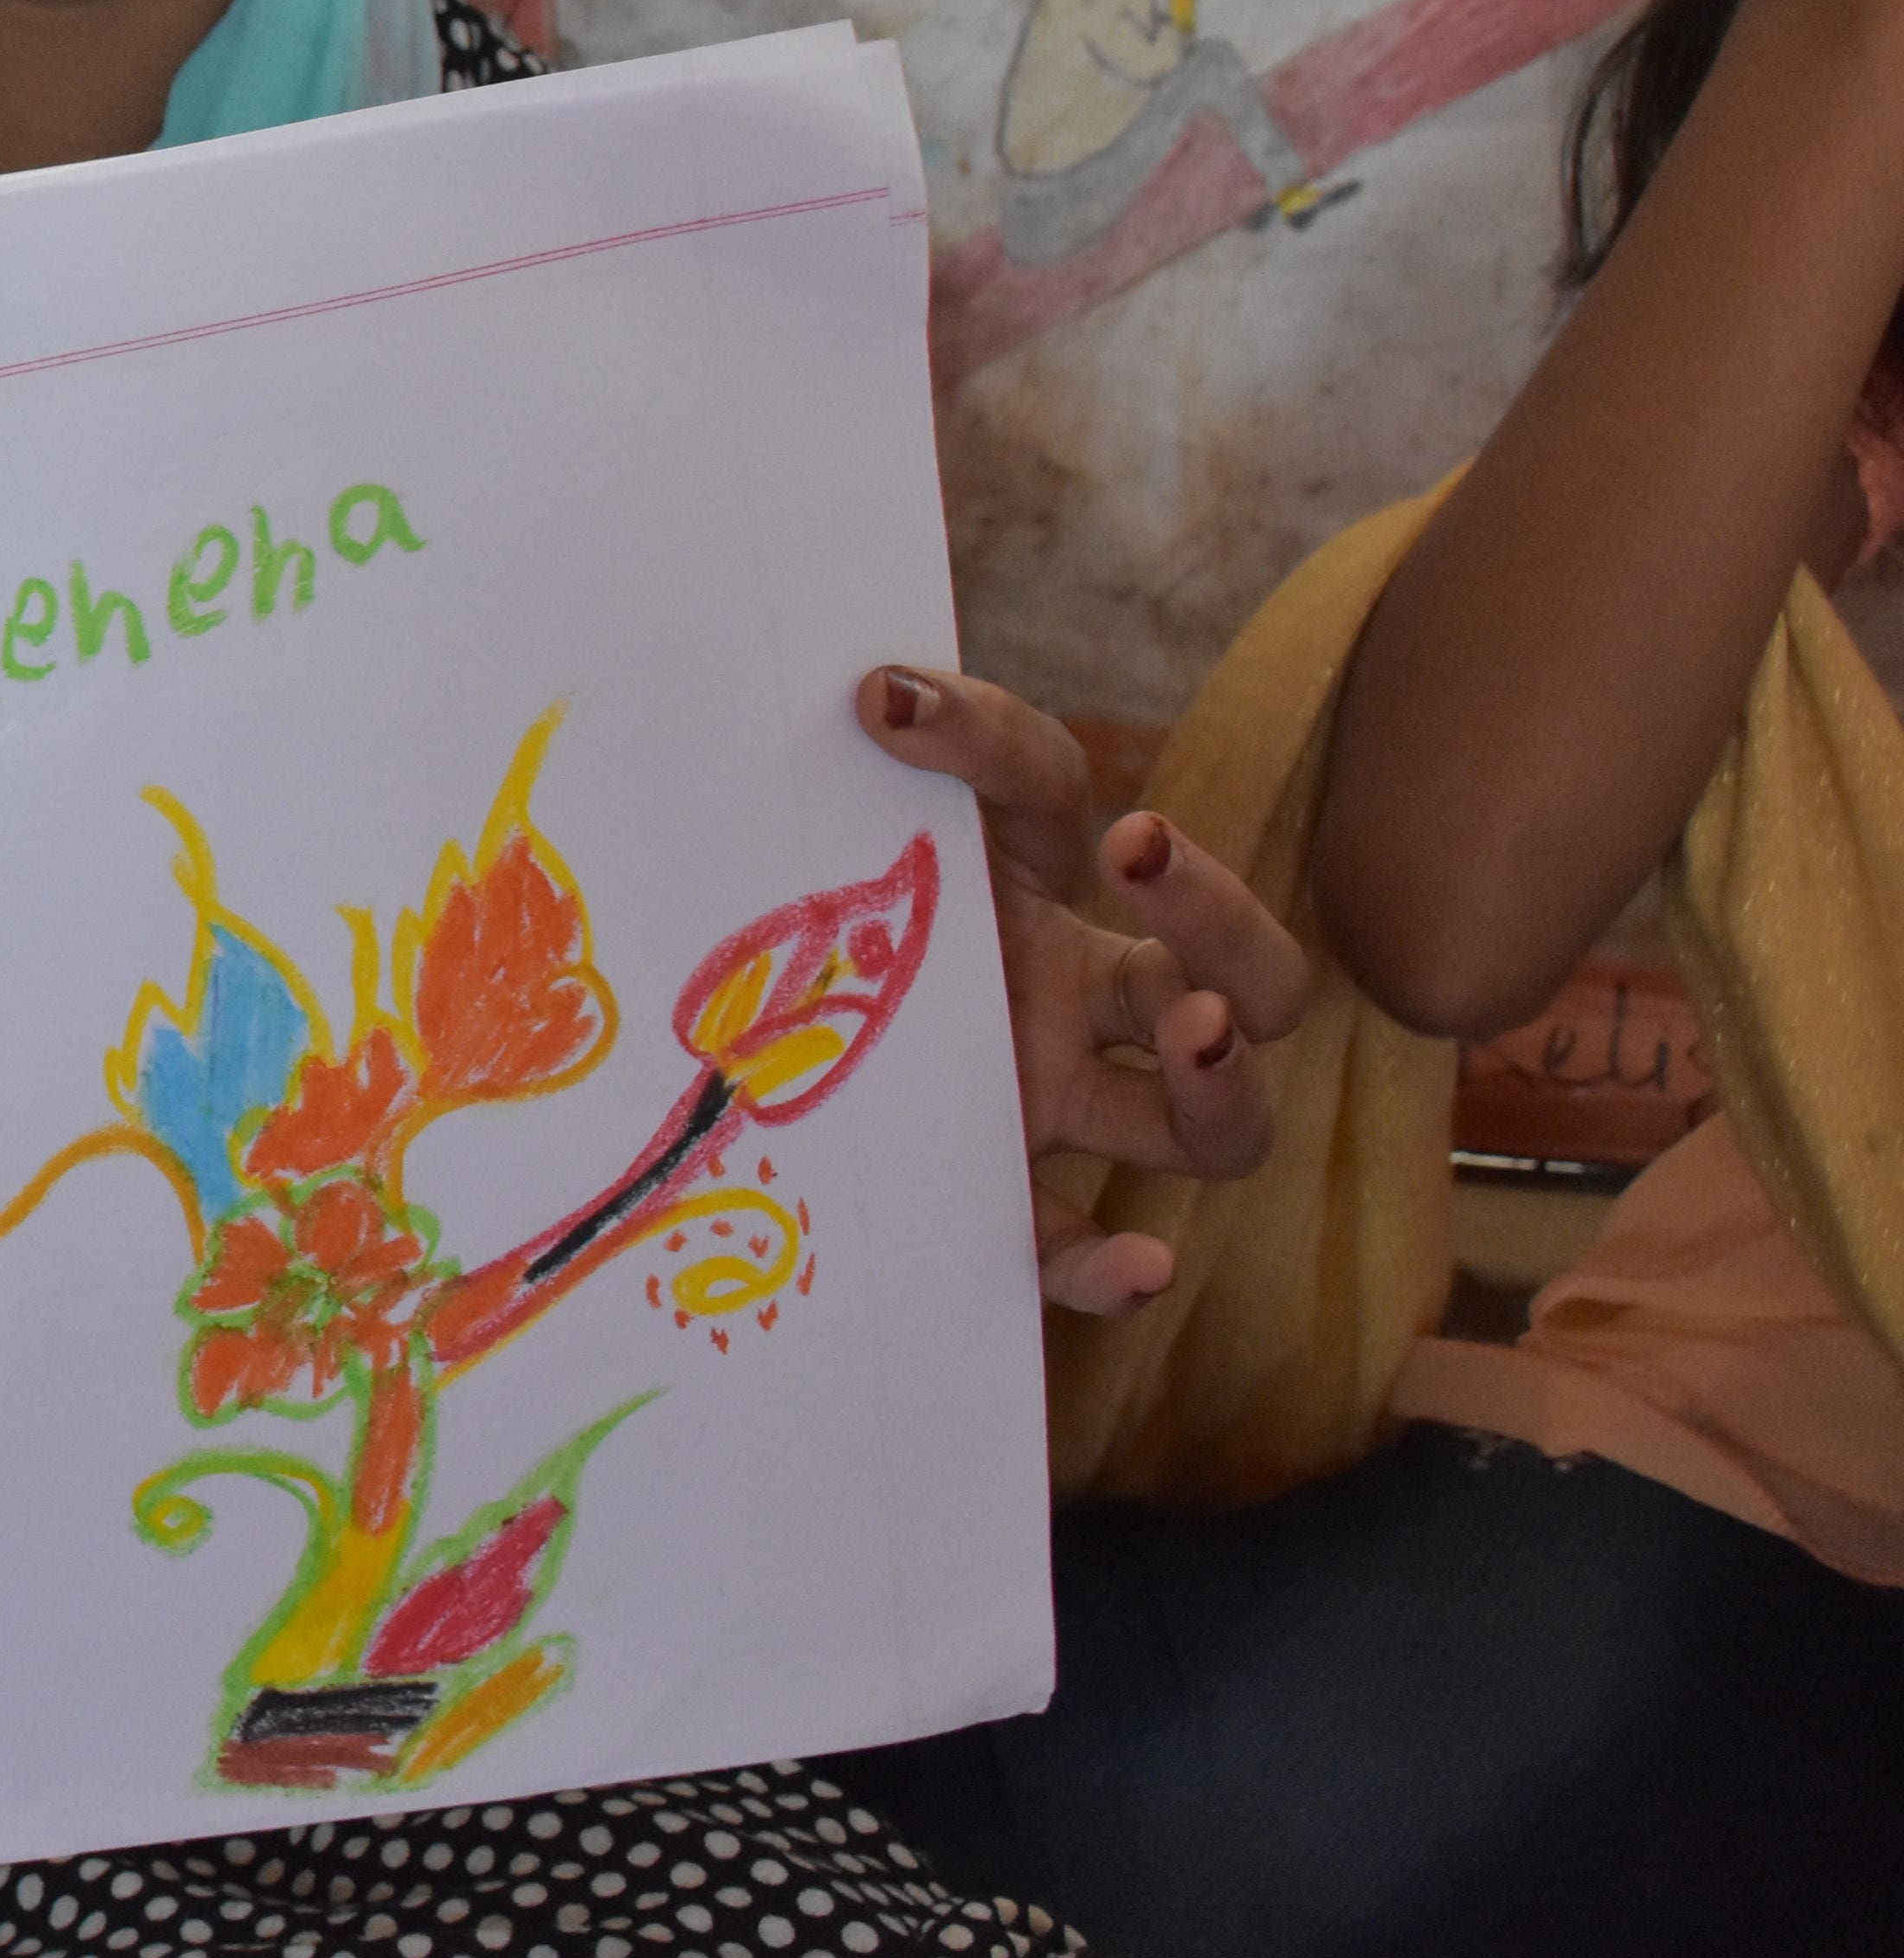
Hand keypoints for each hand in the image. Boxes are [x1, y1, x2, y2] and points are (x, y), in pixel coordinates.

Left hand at [857, 664, 1300, 1315]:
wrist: (717, 1069)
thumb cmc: (794, 936)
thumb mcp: (825, 846)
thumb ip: (868, 771)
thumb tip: (879, 689)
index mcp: (1027, 883)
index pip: (1050, 789)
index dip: (993, 743)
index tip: (892, 708)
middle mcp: (1078, 998)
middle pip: (1239, 971)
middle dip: (1221, 917)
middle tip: (1146, 859)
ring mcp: (1053, 1103)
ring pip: (1211, 1123)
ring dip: (1223, 1081)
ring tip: (1188, 1033)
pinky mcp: (997, 1195)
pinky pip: (1073, 1246)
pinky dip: (1109, 1268)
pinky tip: (1133, 1266)